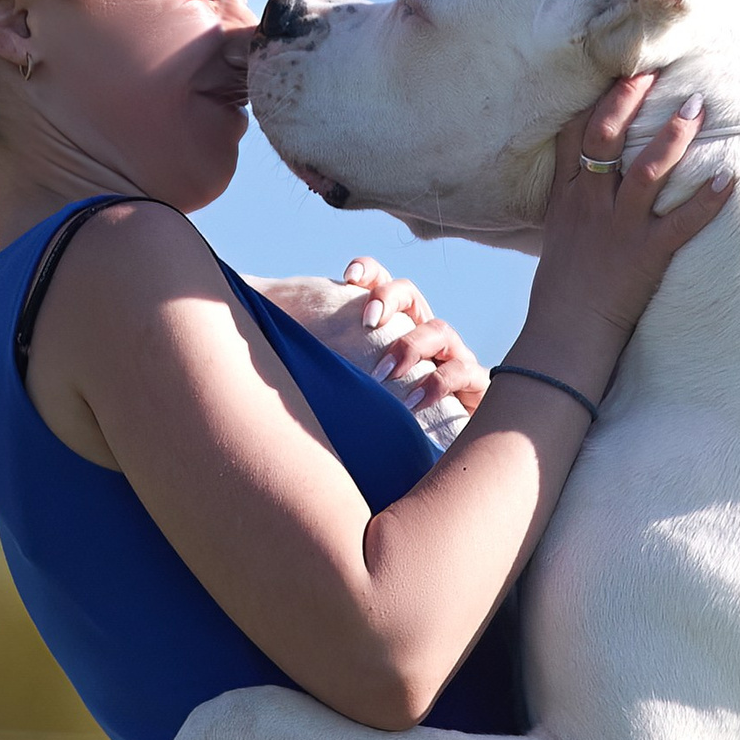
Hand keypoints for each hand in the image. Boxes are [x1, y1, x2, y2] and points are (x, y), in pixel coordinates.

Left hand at [251, 265, 486, 415]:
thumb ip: (319, 370)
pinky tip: (413, 401)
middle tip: (366, 322)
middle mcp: (424, 335)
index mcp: (394, 326)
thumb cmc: (381, 423)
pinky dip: (438, 384)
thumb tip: (264, 339)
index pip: (383, 283)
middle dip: (390, 300)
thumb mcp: (348, 391)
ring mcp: (452, 359)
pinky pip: (464, 373)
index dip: (369, 273)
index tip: (347, 277)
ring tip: (384, 372)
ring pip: (440, 330)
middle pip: (412, 296)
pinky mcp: (475, 388)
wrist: (431, 465)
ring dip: (411, 346)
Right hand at [515, 74, 732, 389]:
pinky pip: (680, 224)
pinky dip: (706, 202)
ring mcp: (618, 229)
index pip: (574, 134)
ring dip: (673, 136)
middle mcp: (590, 204)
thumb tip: (589, 180)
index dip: (595, 97)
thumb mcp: (558, 235)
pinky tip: (729, 181)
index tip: (618, 69)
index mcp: (566, 197)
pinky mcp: (644, 255)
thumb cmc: (563, 290)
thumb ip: (574, 203)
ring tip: (697, 107)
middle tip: (652, 70)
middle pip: (605, 138)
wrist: (562, 336)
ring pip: (646, 171)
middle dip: (628, 100)